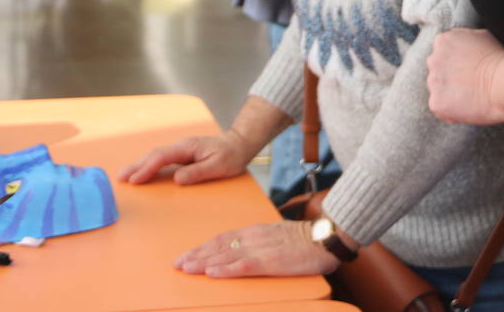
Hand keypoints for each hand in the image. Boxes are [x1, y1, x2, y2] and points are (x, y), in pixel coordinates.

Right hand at [117, 131, 254, 185]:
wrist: (239, 144)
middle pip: (154, 154)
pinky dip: (149, 165)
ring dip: (140, 165)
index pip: (162, 157)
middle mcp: (181, 146)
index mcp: (188, 147)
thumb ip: (197, 173)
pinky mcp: (182, 155)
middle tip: (120, 178)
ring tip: (125, 176)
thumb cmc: (231, 156)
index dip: (147, 168)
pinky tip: (142, 172)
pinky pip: (162, 159)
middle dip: (136, 165)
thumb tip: (176, 179)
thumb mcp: (218, 167)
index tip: (135, 179)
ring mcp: (181, 150)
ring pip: (156, 156)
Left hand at [175, 222, 338, 277]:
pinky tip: (212, 273)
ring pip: (225, 255)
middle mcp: (253, 238)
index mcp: (255, 232)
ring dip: (203, 262)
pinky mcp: (270, 261)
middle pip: (218, 246)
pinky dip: (225, 269)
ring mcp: (260, 249)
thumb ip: (261, 242)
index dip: (203, 247)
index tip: (187, 255)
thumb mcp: (278, 237)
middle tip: (178, 264)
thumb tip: (247, 250)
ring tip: (186, 268)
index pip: (223, 239)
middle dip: (196, 255)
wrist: (326, 236)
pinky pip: (243, 266)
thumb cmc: (306, 240)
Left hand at [426, 28, 503, 124]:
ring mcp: (433, 82)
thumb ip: (465, 39)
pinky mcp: (436, 102)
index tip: (470, 72)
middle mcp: (433, 60)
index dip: (457, 65)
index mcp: (443, 41)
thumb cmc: (500, 60)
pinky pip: (441, 109)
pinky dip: (452, 112)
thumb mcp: (482, 37)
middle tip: (471, 86)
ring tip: (473, 97)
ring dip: (450, 95)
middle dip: (450, 79)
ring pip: (438, 91)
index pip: (442, 54)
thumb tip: (464, 45)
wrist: (503, 83)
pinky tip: (469, 108)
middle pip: (437, 72)